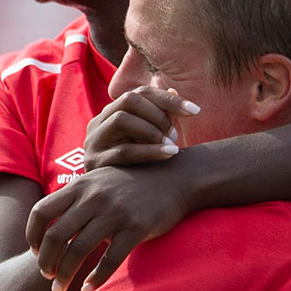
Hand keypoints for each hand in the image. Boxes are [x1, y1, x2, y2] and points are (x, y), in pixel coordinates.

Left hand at [26, 163, 194, 290]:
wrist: (175, 178)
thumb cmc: (133, 183)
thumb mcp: (100, 181)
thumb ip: (77, 199)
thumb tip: (52, 227)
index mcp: (81, 186)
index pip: (41, 211)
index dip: (32, 235)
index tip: (36, 252)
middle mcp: (94, 197)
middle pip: (56, 236)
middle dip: (46, 262)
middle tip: (47, 276)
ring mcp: (115, 212)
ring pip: (78, 250)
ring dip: (64, 275)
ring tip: (59, 287)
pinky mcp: (136, 228)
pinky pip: (109, 260)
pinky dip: (94, 278)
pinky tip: (87, 288)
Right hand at [82, 87, 199, 170]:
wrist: (109, 200)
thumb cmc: (135, 167)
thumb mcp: (146, 140)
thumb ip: (159, 117)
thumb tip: (173, 91)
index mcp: (111, 114)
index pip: (140, 92)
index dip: (169, 99)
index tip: (195, 111)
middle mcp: (98, 123)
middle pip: (128, 100)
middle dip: (158, 115)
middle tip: (175, 134)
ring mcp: (94, 142)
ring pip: (121, 120)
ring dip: (152, 131)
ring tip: (172, 145)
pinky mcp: (95, 163)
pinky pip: (123, 152)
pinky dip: (149, 151)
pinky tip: (169, 154)